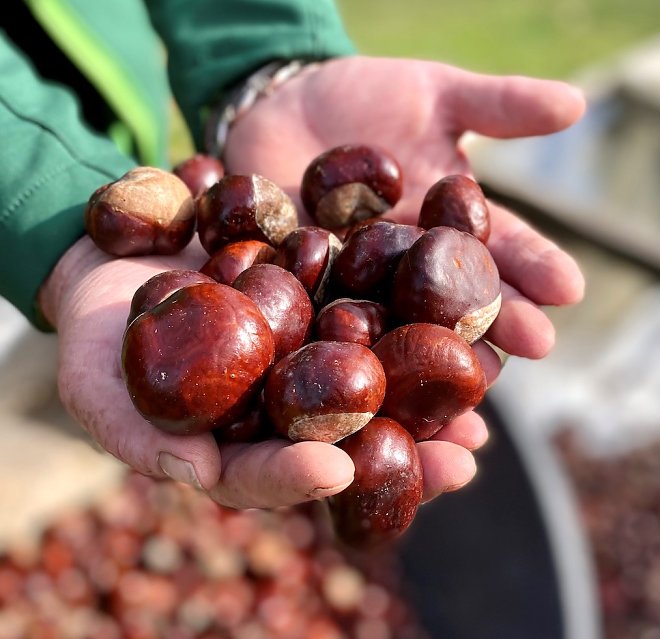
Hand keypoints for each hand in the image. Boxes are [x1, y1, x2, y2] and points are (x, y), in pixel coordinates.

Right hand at [39, 234, 486, 508]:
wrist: (116, 258)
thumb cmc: (98, 336)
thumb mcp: (99, 384)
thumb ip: (143, 434)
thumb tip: (199, 475)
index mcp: (237, 443)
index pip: (272, 473)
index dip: (302, 476)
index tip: (339, 470)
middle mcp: (287, 407)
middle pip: (348, 440)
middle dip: (406, 451)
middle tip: (462, 458)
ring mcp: (312, 353)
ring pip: (376, 382)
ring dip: (430, 392)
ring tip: (485, 399)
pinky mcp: (328, 300)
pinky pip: (377, 310)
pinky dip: (415, 314)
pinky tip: (462, 312)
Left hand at [225, 55, 586, 485]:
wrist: (283, 102)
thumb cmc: (366, 99)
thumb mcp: (438, 94)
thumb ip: (500, 105)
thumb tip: (577, 102)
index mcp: (449, 224)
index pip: (500, 248)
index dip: (534, 266)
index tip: (570, 288)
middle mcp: (411, 264)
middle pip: (459, 295)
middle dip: (500, 318)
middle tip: (540, 344)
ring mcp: (358, 280)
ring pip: (403, 318)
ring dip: (437, 345)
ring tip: (477, 373)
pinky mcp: (302, 284)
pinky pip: (323, 310)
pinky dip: (346, 336)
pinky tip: (373, 362)